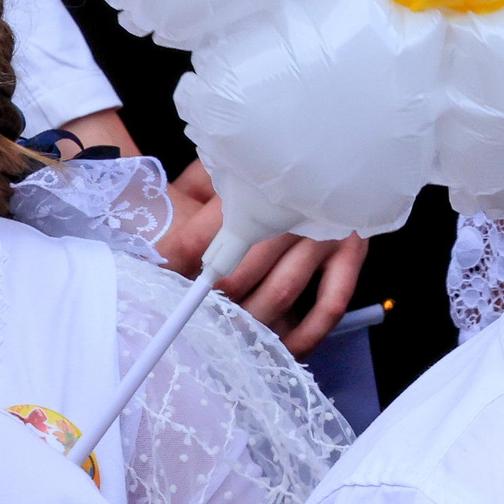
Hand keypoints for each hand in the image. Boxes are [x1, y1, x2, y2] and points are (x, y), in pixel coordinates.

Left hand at [155, 160, 367, 355]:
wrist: (339, 154)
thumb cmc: (267, 171)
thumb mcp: (225, 169)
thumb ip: (191, 193)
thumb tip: (151, 223)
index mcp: (250, 186)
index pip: (201, 236)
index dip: (175, 265)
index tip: (158, 283)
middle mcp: (290, 210)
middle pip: (240, 272)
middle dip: (214, 302)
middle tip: (195, 320)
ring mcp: (325, 233)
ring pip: (281, 292)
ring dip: (253, 322)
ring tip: (231, 339)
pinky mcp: (351, 252)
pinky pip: (331, 304)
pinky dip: (308, 332)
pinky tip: (287, 349)